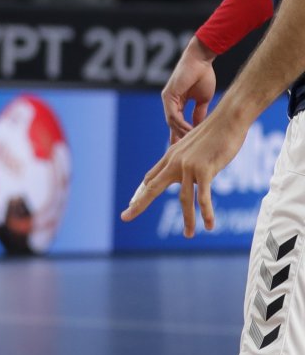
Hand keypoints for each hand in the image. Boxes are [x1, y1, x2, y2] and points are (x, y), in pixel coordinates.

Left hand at [120, 109, 249, 235]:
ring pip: (184, 199)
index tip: (133, 203)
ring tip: (189, 235)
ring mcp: (188, 167)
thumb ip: (187, 159)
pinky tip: (209, 225)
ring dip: (188, 220)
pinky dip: (206, 212)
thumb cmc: (215, 132)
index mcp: (170, 157)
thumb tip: (187, 171)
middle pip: (152, 188)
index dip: (142, 192)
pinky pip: (203, 196)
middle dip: (139, 204)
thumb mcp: (194, 146)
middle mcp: (174, 163)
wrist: (228, 119)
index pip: (151, 178)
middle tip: (126, 217)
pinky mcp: (204, 170)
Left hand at [163, 35, 217, 141]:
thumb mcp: (202, 100)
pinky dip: (180, 124)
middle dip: (176, 140)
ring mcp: (168, 99)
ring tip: (189, 145)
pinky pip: (173, 114)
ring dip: (181, 133)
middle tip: (180, 157)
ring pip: (172, 122)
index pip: (178, 124)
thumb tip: (199, 128)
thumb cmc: (203, 76)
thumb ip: (199, 114)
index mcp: (177, 104)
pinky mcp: (168, 96)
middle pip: (172, 126)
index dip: (181, 137)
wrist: (201, 60)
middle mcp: (170, 103)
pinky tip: (188, 131)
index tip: (185, 151)